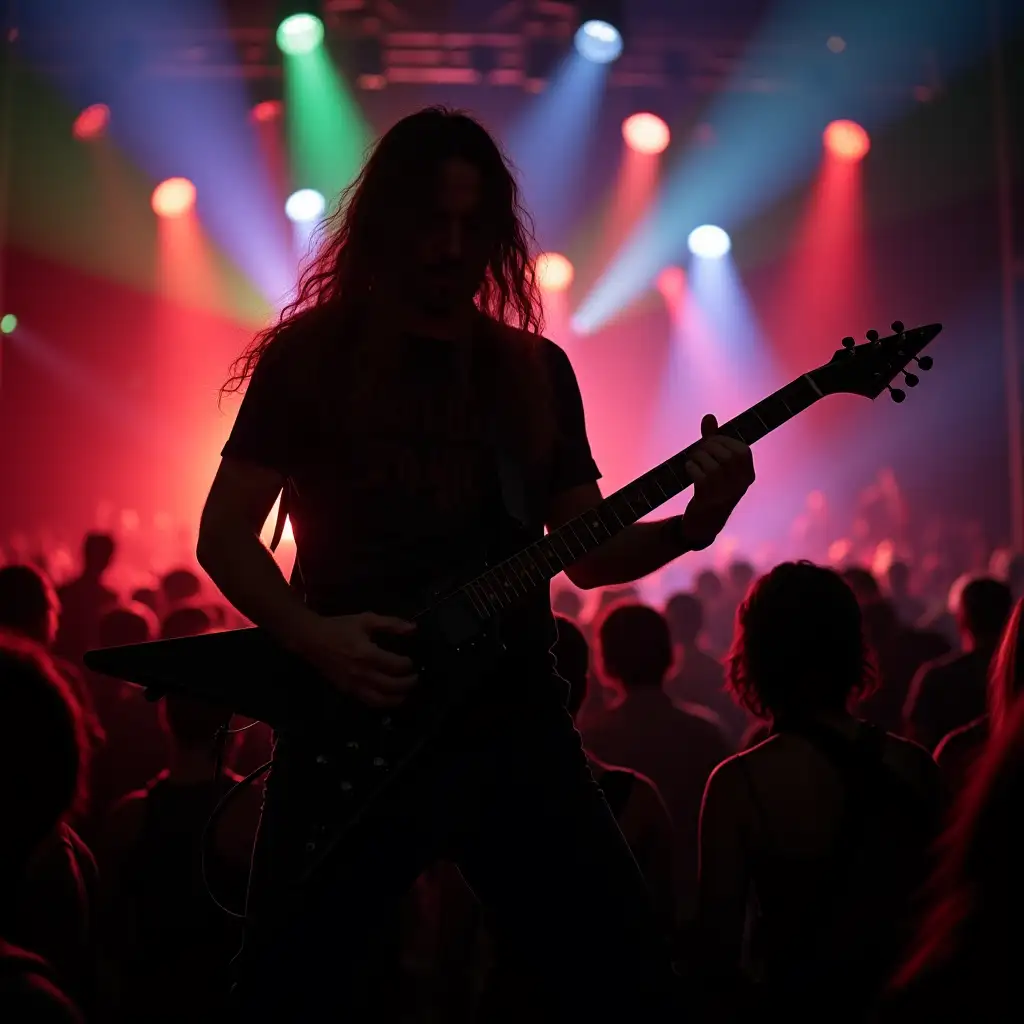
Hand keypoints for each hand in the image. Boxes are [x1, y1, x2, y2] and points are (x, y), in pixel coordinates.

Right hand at [297, 612, 417, 708]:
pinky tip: (388, 697)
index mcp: (367, 654)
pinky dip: (381, 702)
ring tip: (405, 693)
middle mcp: (362, 673)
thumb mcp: (366, 620)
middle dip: (407, 684)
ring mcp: (353, 684)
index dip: (407, 665)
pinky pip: (368, 702)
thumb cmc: (340, 627)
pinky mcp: (347, 690)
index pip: (396, 666)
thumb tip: (413, 628)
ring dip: (397, 699)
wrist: (311, 640)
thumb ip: (391, 624)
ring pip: (380, 700)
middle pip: (392, 686)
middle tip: (414, 679)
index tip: (410, 662)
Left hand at [680, 414, 754, 549]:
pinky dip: (692, 468)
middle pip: (728, 456)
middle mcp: (740, 486)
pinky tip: (688, 468)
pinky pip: (701, 478)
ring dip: (698, 457)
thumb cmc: (711, 488)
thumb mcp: (715, 465)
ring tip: (692, 459)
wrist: (703, 524)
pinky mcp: (708, 501)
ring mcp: (725, 495)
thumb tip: (709, 417)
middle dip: (709, 447)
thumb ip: (712, 440)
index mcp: (747, 476)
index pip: (742, 451)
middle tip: (698, 450)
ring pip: (713, 466)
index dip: (724, 441)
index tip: (710, 442)